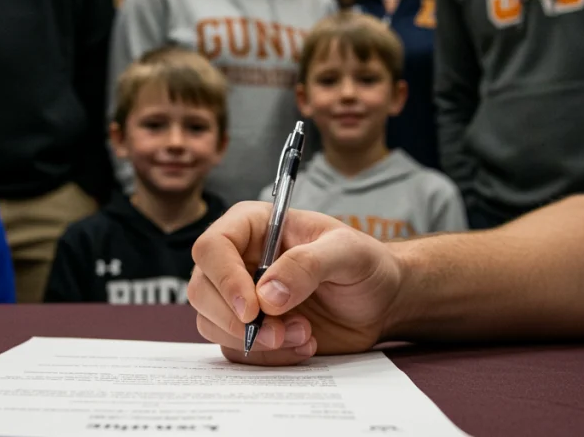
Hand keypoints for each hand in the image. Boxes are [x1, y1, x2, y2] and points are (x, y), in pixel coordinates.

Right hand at [188, 201, 403, 365]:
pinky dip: (267, 356)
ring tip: (303, 334)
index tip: (252, 309)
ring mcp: (240, 297)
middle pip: (202, 290)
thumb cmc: (364, 264)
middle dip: (237, 320)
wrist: (381, 301)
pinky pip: (235, 349)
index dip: (224, 279)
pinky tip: (303, 345)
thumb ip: (307, 264)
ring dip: (255, 341)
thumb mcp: (346, 253)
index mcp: (252, 226)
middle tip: (280, 332)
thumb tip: (267, 294)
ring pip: (212, 323)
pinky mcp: (250, 329)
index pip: (211, 247)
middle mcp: (238, 260)